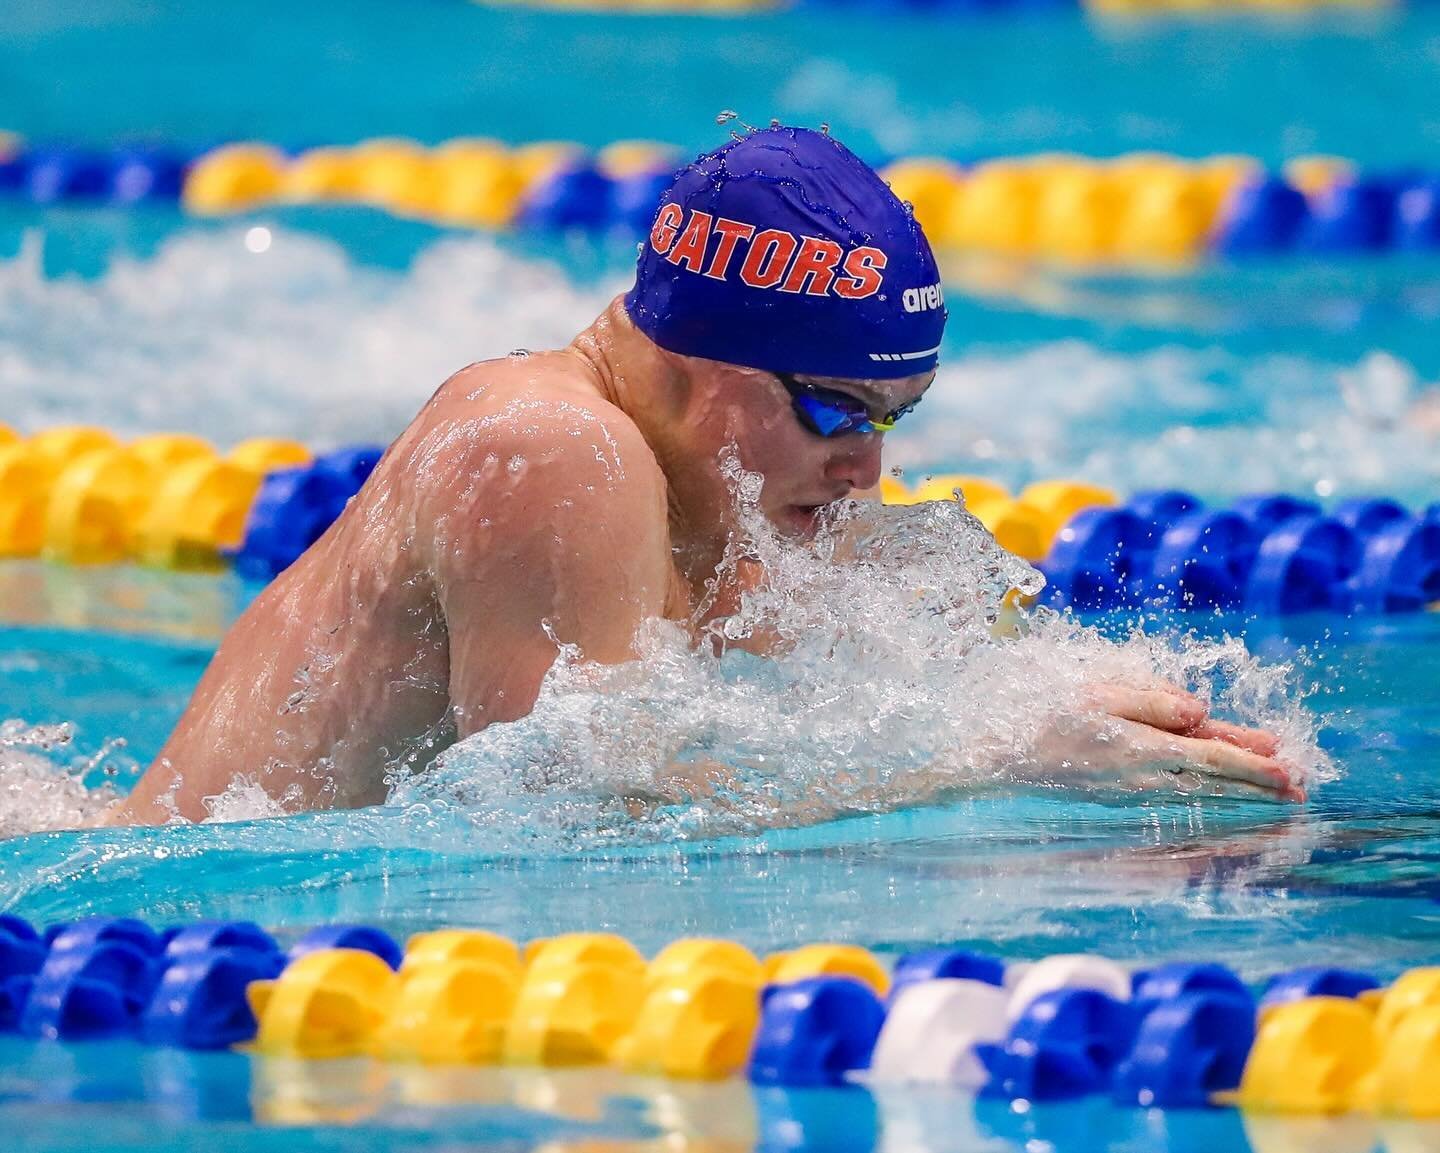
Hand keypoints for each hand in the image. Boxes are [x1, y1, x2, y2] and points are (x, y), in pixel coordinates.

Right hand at [1022, 681, 1304, 802]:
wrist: (1008, 759)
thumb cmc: (1051, 717)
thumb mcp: (1101, 694)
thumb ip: (1154, 701)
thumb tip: (1201, 710)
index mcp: (1145, 747)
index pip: (1213, 757)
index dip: (1254, 764)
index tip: (1290, 771)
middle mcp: (1146, 777)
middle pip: (1215, 784)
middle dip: (1259, 787)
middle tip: (1300, 792)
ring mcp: (1135, 794)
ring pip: (1201, 798)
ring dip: (1241, 801)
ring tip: (1275, 805)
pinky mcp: (1124, 801)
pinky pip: (1178, 805)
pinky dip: (1208, 808)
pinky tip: (1222, 809)